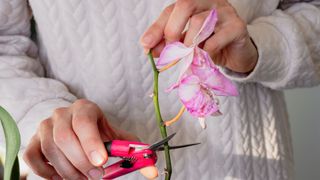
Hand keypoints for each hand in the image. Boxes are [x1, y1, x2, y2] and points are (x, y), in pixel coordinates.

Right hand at [23, 99, 156, 179]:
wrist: (76, 126)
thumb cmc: (98, 133)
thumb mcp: (116, 138)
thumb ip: (133, 152)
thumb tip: (152, 171)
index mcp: (84, 108)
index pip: (84, 121)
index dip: (91, 142)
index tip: (101, 162)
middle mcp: (62, 114)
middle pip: (64, 138)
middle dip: (81, 161)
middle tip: (96, 175)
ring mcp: (45, 126)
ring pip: (50, 150)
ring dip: (67, 170)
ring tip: (83, 178)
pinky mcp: (34, 140)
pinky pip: (32, 157)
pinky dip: (45, 172)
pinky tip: (61, 177)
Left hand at [141, 0, 257, 72]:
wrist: (237, 53)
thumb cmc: (209, 45)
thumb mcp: (185, 44)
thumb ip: (169, 44)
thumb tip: (149, 50)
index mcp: (195, 3)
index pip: (171, 10)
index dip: (156, 28)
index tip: (145, 46)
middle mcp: (209, 2)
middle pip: (185, 4)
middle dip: (172, 30)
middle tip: (171, 50)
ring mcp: (225, 12)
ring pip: (200, 21)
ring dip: (188, 43)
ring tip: (189, 55)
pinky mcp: (237, 27)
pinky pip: (216, 39)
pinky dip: (205, 52)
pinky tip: (205, 57)